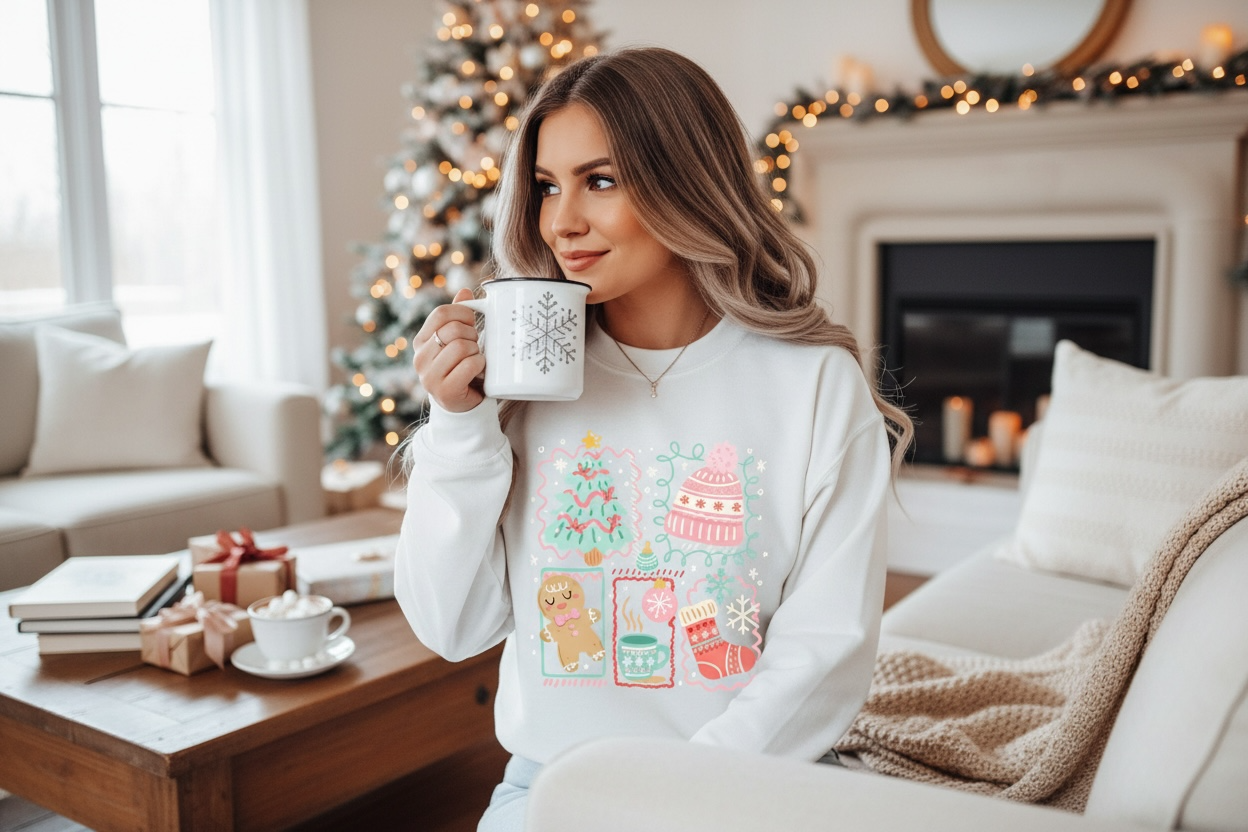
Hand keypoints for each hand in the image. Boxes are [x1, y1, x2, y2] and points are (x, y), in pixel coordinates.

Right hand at [414, 288, 485, 412]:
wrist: (462, 406)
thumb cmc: (461, 368)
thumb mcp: (457, 341)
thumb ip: (458, 317)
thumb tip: (465, 291)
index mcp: (420, 342)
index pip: (441, 313)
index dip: (463, 313)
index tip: (471, 323)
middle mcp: (420, 358)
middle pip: (454, 329)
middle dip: (472, 335)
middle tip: (475, 346)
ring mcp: (429, 376)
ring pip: (462, 347)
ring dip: (476, 351)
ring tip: (475, 360)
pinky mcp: (444, 390)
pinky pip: (470, 365)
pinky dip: (480, 365)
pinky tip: (478, 371)